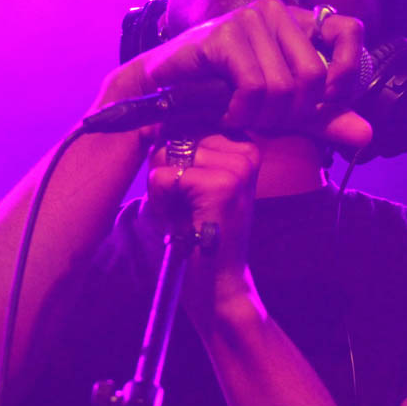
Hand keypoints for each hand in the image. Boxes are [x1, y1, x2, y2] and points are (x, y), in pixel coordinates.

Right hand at [118, 0, 372, 148]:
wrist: (166, 90)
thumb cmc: (226, 94)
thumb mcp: (285, 109)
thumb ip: (324, 119)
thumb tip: (367, 136)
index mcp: (299, 22)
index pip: (350, 31)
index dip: (347, 73)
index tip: (325, 104)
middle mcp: (278, 12)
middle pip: (314, 76)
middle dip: (293, 114)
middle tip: (267, 122)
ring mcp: (250, 19)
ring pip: (284, 87)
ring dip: (263, 118)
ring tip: (243, 118)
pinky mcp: (224, 35)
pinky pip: (254, 87)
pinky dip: (242, 114)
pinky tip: (228, 115)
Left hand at [142, 134, 261, 325]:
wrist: (218, 285)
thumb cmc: (197, 233)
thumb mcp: (191, 183)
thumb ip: (181, 150)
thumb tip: (159, 120)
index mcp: (244, 147)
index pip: (187, 125)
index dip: (175, 158)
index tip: (192, 191)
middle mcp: (247, 151)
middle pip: (176, 137)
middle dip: (168, 171)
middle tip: (188, 207)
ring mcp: (238, 167)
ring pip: (168, 154)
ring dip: (165, 187)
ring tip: (188, 213)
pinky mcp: (223, 186)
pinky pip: (166, 175)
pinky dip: (163, 199)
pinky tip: (185, 220)